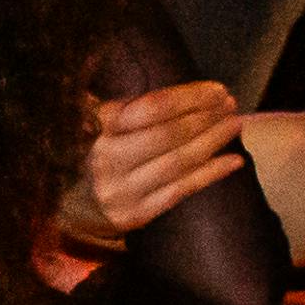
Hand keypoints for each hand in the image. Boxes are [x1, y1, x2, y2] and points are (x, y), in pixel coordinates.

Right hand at [66, 78, 250, 245]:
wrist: (70, 203)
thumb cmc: (100, 150)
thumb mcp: (101, 122)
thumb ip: (131, 106)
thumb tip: (188, 90)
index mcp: (96, 128)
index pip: (150, 108)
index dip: (189, 98)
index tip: (217, 90)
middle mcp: (106, 159)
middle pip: (168, 135)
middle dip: (205, 117)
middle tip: (229, 105)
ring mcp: (120, 190)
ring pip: (178, 162)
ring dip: (213, 141)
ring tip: (235, 124)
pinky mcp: (134, 214)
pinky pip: (180, 190)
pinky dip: (211, 174)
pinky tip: (235, 160)